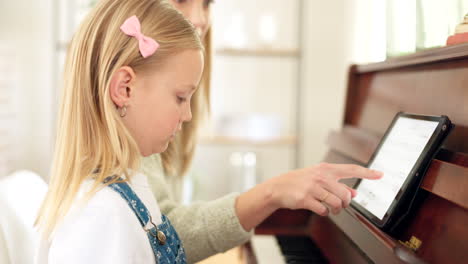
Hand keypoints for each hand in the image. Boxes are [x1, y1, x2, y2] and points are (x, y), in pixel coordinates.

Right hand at [267, 163, 382, 215]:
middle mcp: (320, 176)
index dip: (367, 173)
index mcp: (325, 169)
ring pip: (336, 203)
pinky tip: (320, 209)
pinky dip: (325, 212)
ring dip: (336, 210)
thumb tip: (353, 193)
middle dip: (345, 203)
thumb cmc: (300, 182)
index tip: (380, 174)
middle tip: (340, 205)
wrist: (278, 188)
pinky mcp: (306, 198)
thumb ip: (336, 184)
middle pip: (345, 193)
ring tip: (331, 209)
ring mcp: (313, 187)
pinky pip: (324, 210)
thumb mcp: (318, 178)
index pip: (351, 169)